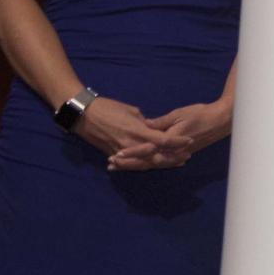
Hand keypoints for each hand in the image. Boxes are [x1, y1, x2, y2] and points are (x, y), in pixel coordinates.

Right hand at [73, 97, 191, 167]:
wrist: (83, 116)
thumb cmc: (109, 108)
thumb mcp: (132, 112)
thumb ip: (145, 123)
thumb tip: (153, 129)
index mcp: (137, 131)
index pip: (163, 141)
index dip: (177, 142)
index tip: (190, 141)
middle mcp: (131, 145)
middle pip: (156, 157)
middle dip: (172, 158)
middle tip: (186, 157)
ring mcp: (122, 152)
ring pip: (145, 163)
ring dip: (161, 164)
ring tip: (175, 163)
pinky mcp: (113, 154)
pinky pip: (132, 163)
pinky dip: (143, 165)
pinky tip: (153, 165)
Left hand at [110, 98, 232, 171]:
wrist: (220, 121)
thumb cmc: (200, 114)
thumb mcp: (179, 114)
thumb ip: (160, 122)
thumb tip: (143, 126)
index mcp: (170, 140)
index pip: (147, 150)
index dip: (131, 153)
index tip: (116, 154)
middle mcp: (171, 151)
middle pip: (146, 161)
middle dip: (128, 163)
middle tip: (111, 164)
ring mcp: (174, 155)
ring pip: (151, 164)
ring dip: (134, 165)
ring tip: (119, 166)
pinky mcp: (177, 155)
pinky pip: (159, 162)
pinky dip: (146, 164)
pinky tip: (137, 164)